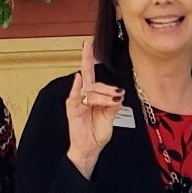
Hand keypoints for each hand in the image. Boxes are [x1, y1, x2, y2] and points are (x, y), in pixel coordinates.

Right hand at [65, 39, 124, 171]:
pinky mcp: (72, 110)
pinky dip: (76, 87)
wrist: (91, 148)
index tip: (88, 44)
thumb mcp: (111, 117)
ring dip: (103, 94)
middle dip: (97, 71)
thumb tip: (119, 95)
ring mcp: (77, 101)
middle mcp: (84, 95)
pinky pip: (74, 97)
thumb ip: (114, 105)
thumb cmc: (98, 132)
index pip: (91, 73)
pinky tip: (78, 79)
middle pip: (91, 78)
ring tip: (113, 102)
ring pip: (90, 90)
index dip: (89, 58)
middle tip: (117, 92)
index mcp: (93, 94)